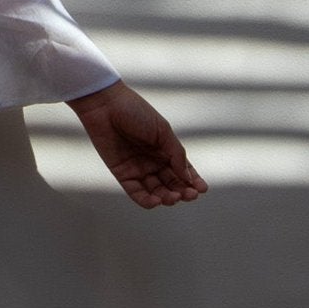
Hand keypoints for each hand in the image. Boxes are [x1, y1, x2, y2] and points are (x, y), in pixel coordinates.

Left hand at [66, 80, 207, 209]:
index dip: (193, 181)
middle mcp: (153, 161)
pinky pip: (136, 192)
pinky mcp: (122, 174)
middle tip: (189, 195)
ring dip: (166, 198)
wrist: (106, 106)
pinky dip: (147, 200)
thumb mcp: (162, 131)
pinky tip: (157, 201)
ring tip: (173, 197)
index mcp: (165, 149)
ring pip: (156, 191)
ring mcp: (138, 169)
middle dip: (182, 191)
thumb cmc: (135, 112)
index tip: (202, 189)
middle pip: (171, 183)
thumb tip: (188, 177)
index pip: (183, 171)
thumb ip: (176, 154)